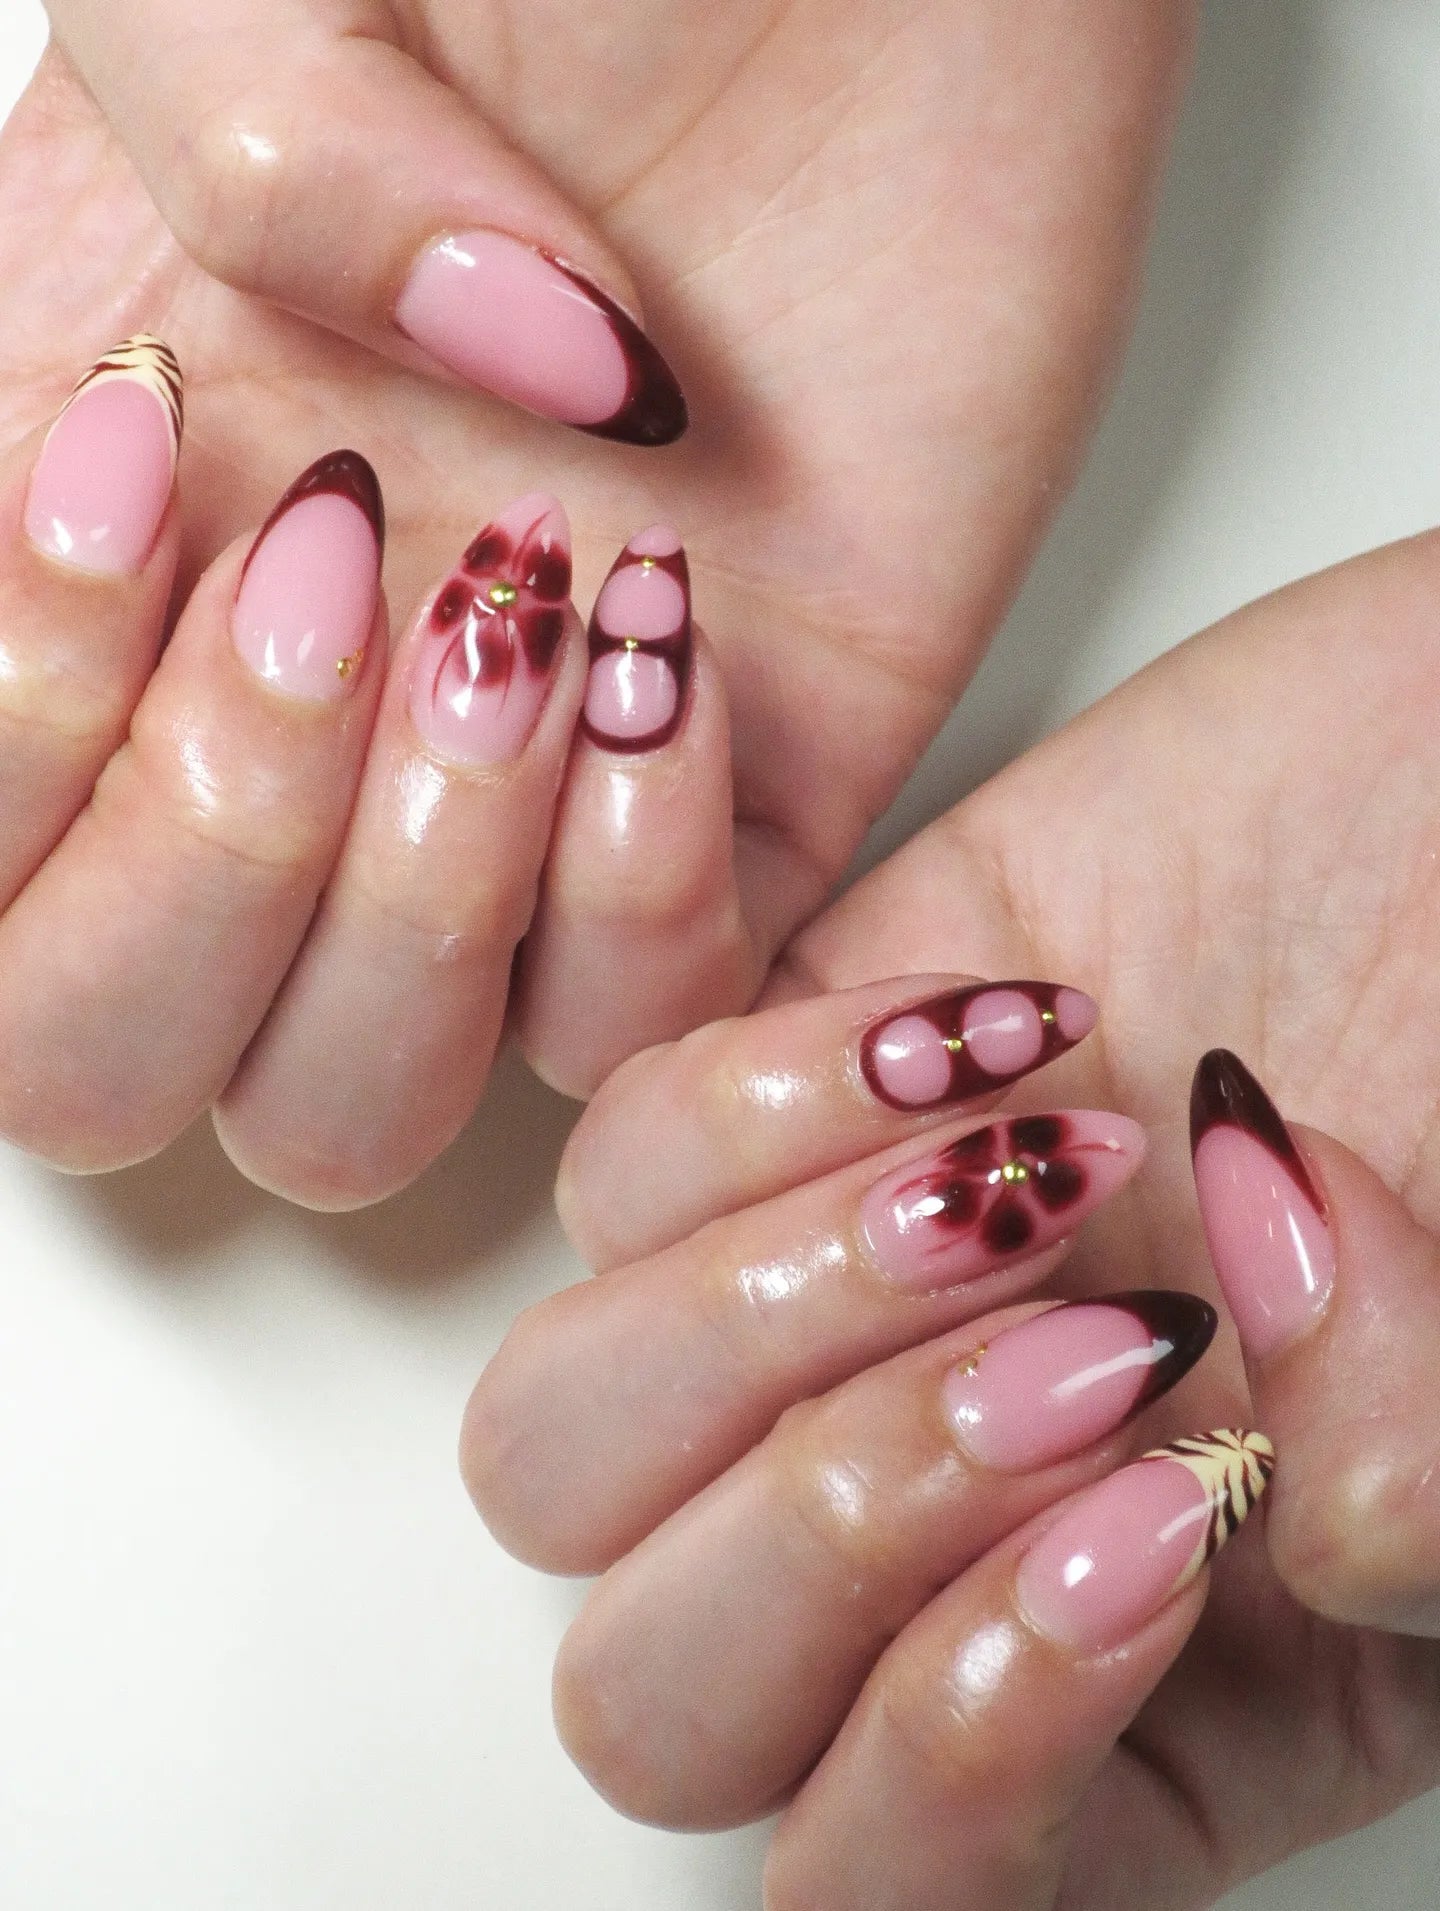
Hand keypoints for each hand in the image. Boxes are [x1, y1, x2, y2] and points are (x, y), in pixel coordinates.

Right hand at [3, 0, 1188, 1120]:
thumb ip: (231, 195)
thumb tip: (363, 492)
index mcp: (108, 569)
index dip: (18, 734)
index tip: (148, 451)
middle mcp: (279, 734)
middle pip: (102, 1059)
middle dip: (199, 870)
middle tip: (344, 568)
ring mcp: (501, 807)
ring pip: (351, 1104)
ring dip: (402, 916)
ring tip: (524, 620)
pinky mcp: (739, 818)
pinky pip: (631, 1026)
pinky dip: (629, 902)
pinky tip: (677, 648)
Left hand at [463, 525, 1439, 1905]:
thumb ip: (1432, 1501)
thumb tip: (1257, 1486)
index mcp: (1125, 1687)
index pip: (874, 1873)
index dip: (958, 1756)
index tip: (1150, 1531)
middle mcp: (935, 1517)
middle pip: (656, 1690)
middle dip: (847, 1520)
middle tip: (1105, 1340)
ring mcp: (828, 1310)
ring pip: (563, 1440)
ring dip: (775, 1316)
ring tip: (1048, 1158)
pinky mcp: (776, 1097)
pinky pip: (612, 1156)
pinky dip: (768, 1099)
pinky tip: (1013, 1016)